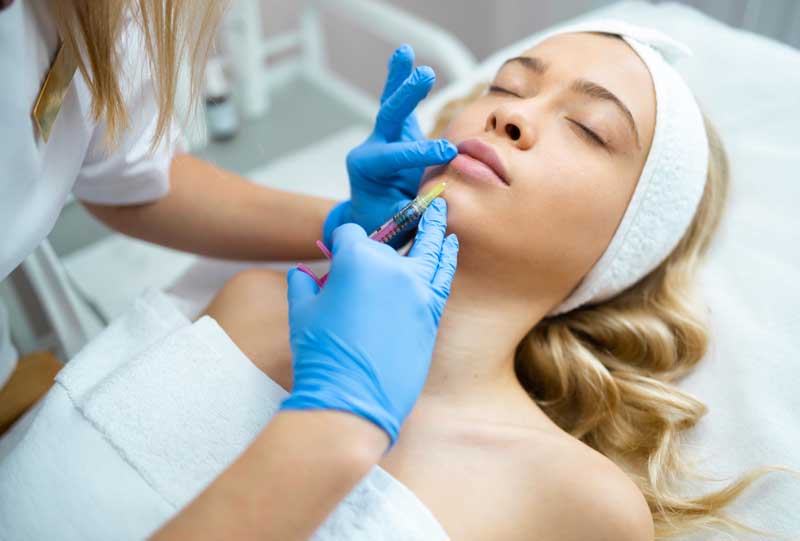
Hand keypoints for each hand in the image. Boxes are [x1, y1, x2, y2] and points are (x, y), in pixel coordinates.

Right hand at [282, 199, 457, 444]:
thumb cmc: (321, 355)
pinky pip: (444, 275)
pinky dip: (448, 257)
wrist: (351, 398)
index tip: (337, 251)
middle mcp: (391, 267)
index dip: (340, 242)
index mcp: (355, 260)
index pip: (350, 234)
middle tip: (386, 236)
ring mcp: (416, 288)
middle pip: (387, 242)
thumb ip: (303, 284)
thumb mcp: (301, 312)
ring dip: (435, 226)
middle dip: (379, 243)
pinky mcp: (432, 310)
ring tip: (441, 209)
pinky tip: (451, 244)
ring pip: (429, 247)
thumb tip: (304, 272)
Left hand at [323, 44, 456, 247]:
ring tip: (406, 52)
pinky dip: (400, 80)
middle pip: (388, 118)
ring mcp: (383, 137)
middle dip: (405, 98)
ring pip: (390, 104)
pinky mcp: (396, 133)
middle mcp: (371, 148)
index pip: (395, 156)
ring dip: (400, 79)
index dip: (420, 153)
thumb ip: (414, 211)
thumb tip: (438, 199)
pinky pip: (398, 103)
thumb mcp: (397, 224)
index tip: (448, 153)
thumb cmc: (385, 225)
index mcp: (368, 170)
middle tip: (424, 76)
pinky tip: (404, 53)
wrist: (372, 221)